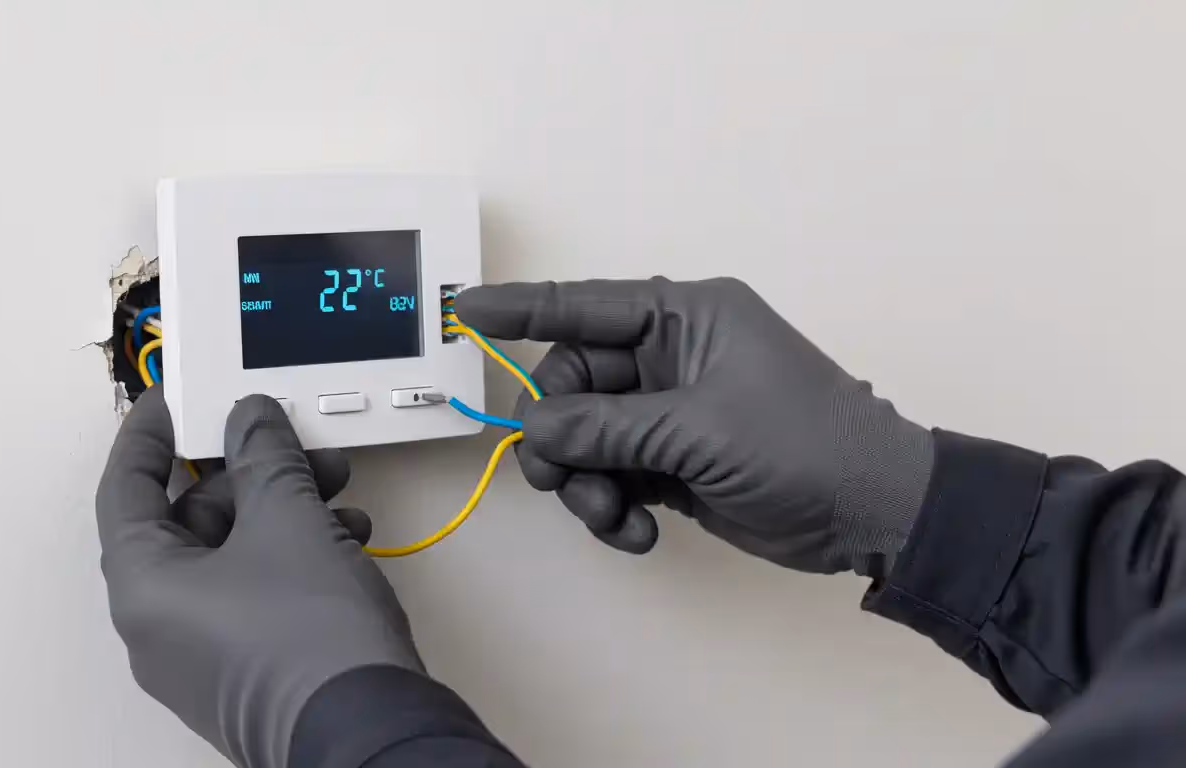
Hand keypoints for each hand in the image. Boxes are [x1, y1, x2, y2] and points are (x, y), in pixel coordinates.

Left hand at [96, 387, 420, 767]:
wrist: (368, 728)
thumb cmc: (310, 636)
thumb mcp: (288, 519)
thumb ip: (263, 455)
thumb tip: (250, 419)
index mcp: (144, 588)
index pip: (125, 489)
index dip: (149, 436)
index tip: (172, 400)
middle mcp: (161, 627)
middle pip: (190, 522)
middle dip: (250, 474)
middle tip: (293, 444)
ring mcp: (204, 656)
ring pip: (233, 556)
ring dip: (284, 511)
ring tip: (337, 491)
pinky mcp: (250, 672)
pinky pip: (257, 594)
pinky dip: (295, 557)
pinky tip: (347, 541)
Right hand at [455, 277, 932, 576]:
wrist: (872, 513)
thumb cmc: (805, 444)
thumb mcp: (701, 429)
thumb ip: (608, 427)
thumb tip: (535, 429)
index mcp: (684, 316)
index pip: (584, 304)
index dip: (521, 308)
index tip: (465, 311)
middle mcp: (669, 356)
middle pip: (572, 384)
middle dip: (559, 435)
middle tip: (558, 478)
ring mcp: (668, 411)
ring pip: (585, 438)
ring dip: (584, 482)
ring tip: (610, 517)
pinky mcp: (671, 462)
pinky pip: (610, 476)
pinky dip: (610, 507)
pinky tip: (636, 534)